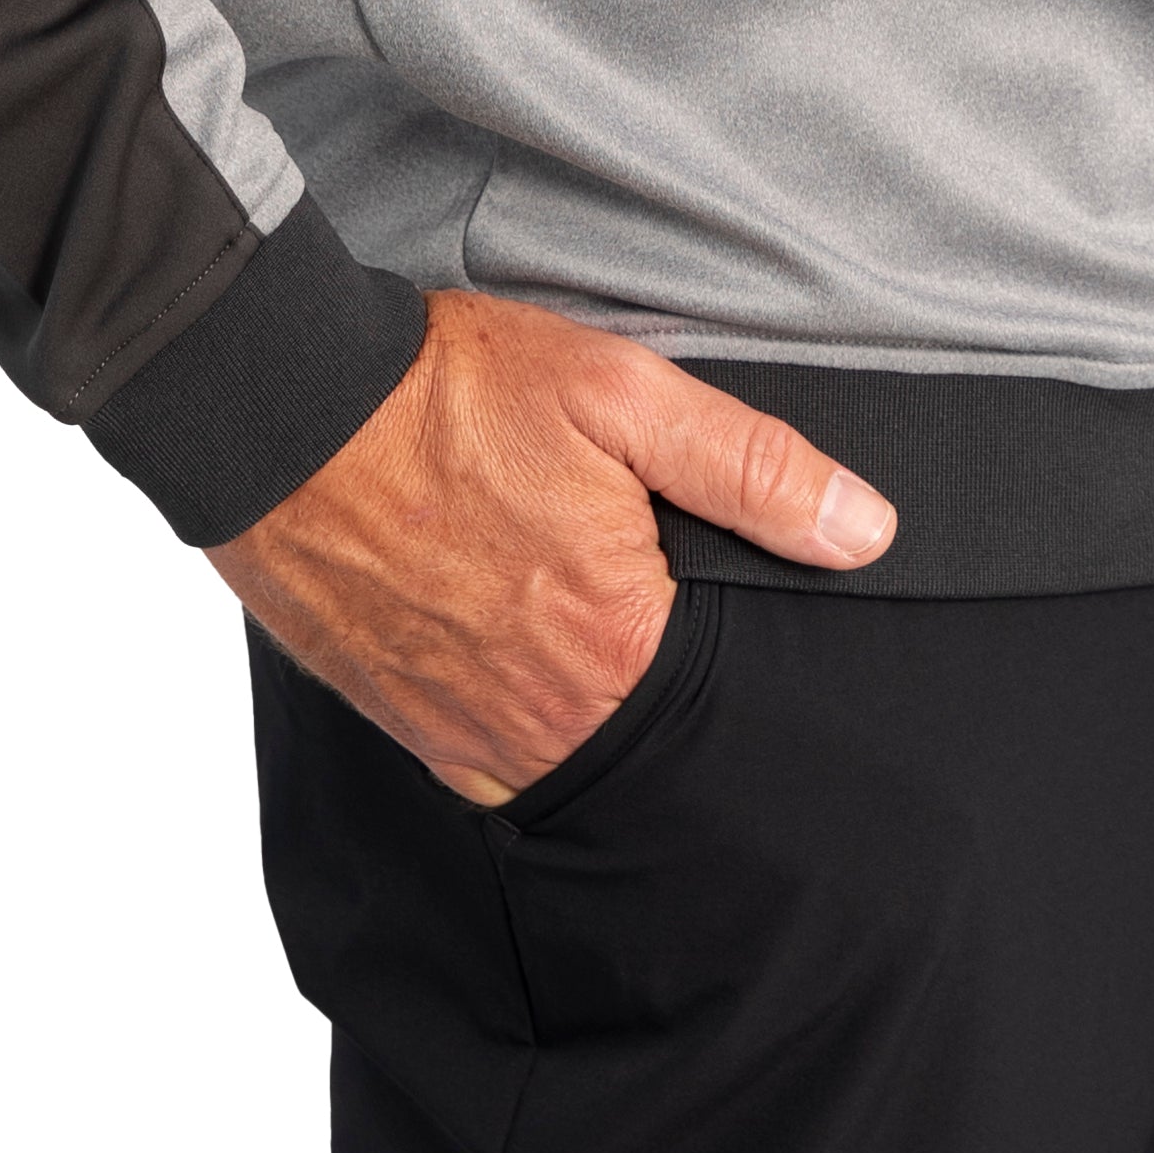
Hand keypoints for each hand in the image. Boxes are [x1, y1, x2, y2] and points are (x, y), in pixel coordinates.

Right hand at [207, 286, 897, 804]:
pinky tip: (527, 651)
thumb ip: (752, 469)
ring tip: (592, 623)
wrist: (286, 411)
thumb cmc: (453, 393)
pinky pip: (488, 760)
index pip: (725, 700)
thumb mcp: (622, 394)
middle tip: (654, 598)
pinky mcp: (403, 720)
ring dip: (592, 706)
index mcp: (612, 648)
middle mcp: (539, 718)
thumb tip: (867, 531)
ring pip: (567, 757)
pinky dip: (519, 720)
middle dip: (668, 684)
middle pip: (648, 739)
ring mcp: (462, 730)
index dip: (742, 650)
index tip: (735, 604)